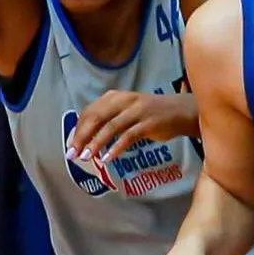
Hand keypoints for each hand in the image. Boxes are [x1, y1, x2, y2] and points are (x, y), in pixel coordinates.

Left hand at [67, 91, 197, 163]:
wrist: (182, 111)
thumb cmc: (151, 113)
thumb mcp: (127, 111)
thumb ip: (109, 119)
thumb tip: (86, 138)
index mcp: (116, 96)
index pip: (91, 111)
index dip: (79, 129)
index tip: (71, 145)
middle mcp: (125, 100)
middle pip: (97, 117)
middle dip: (83, 137)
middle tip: (73, 154)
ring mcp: (138, 111)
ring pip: (111, 127)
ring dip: (96, 143)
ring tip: (87, 158)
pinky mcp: (149, 123)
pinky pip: (129, 136)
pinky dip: (117, 147)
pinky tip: (109, 158)